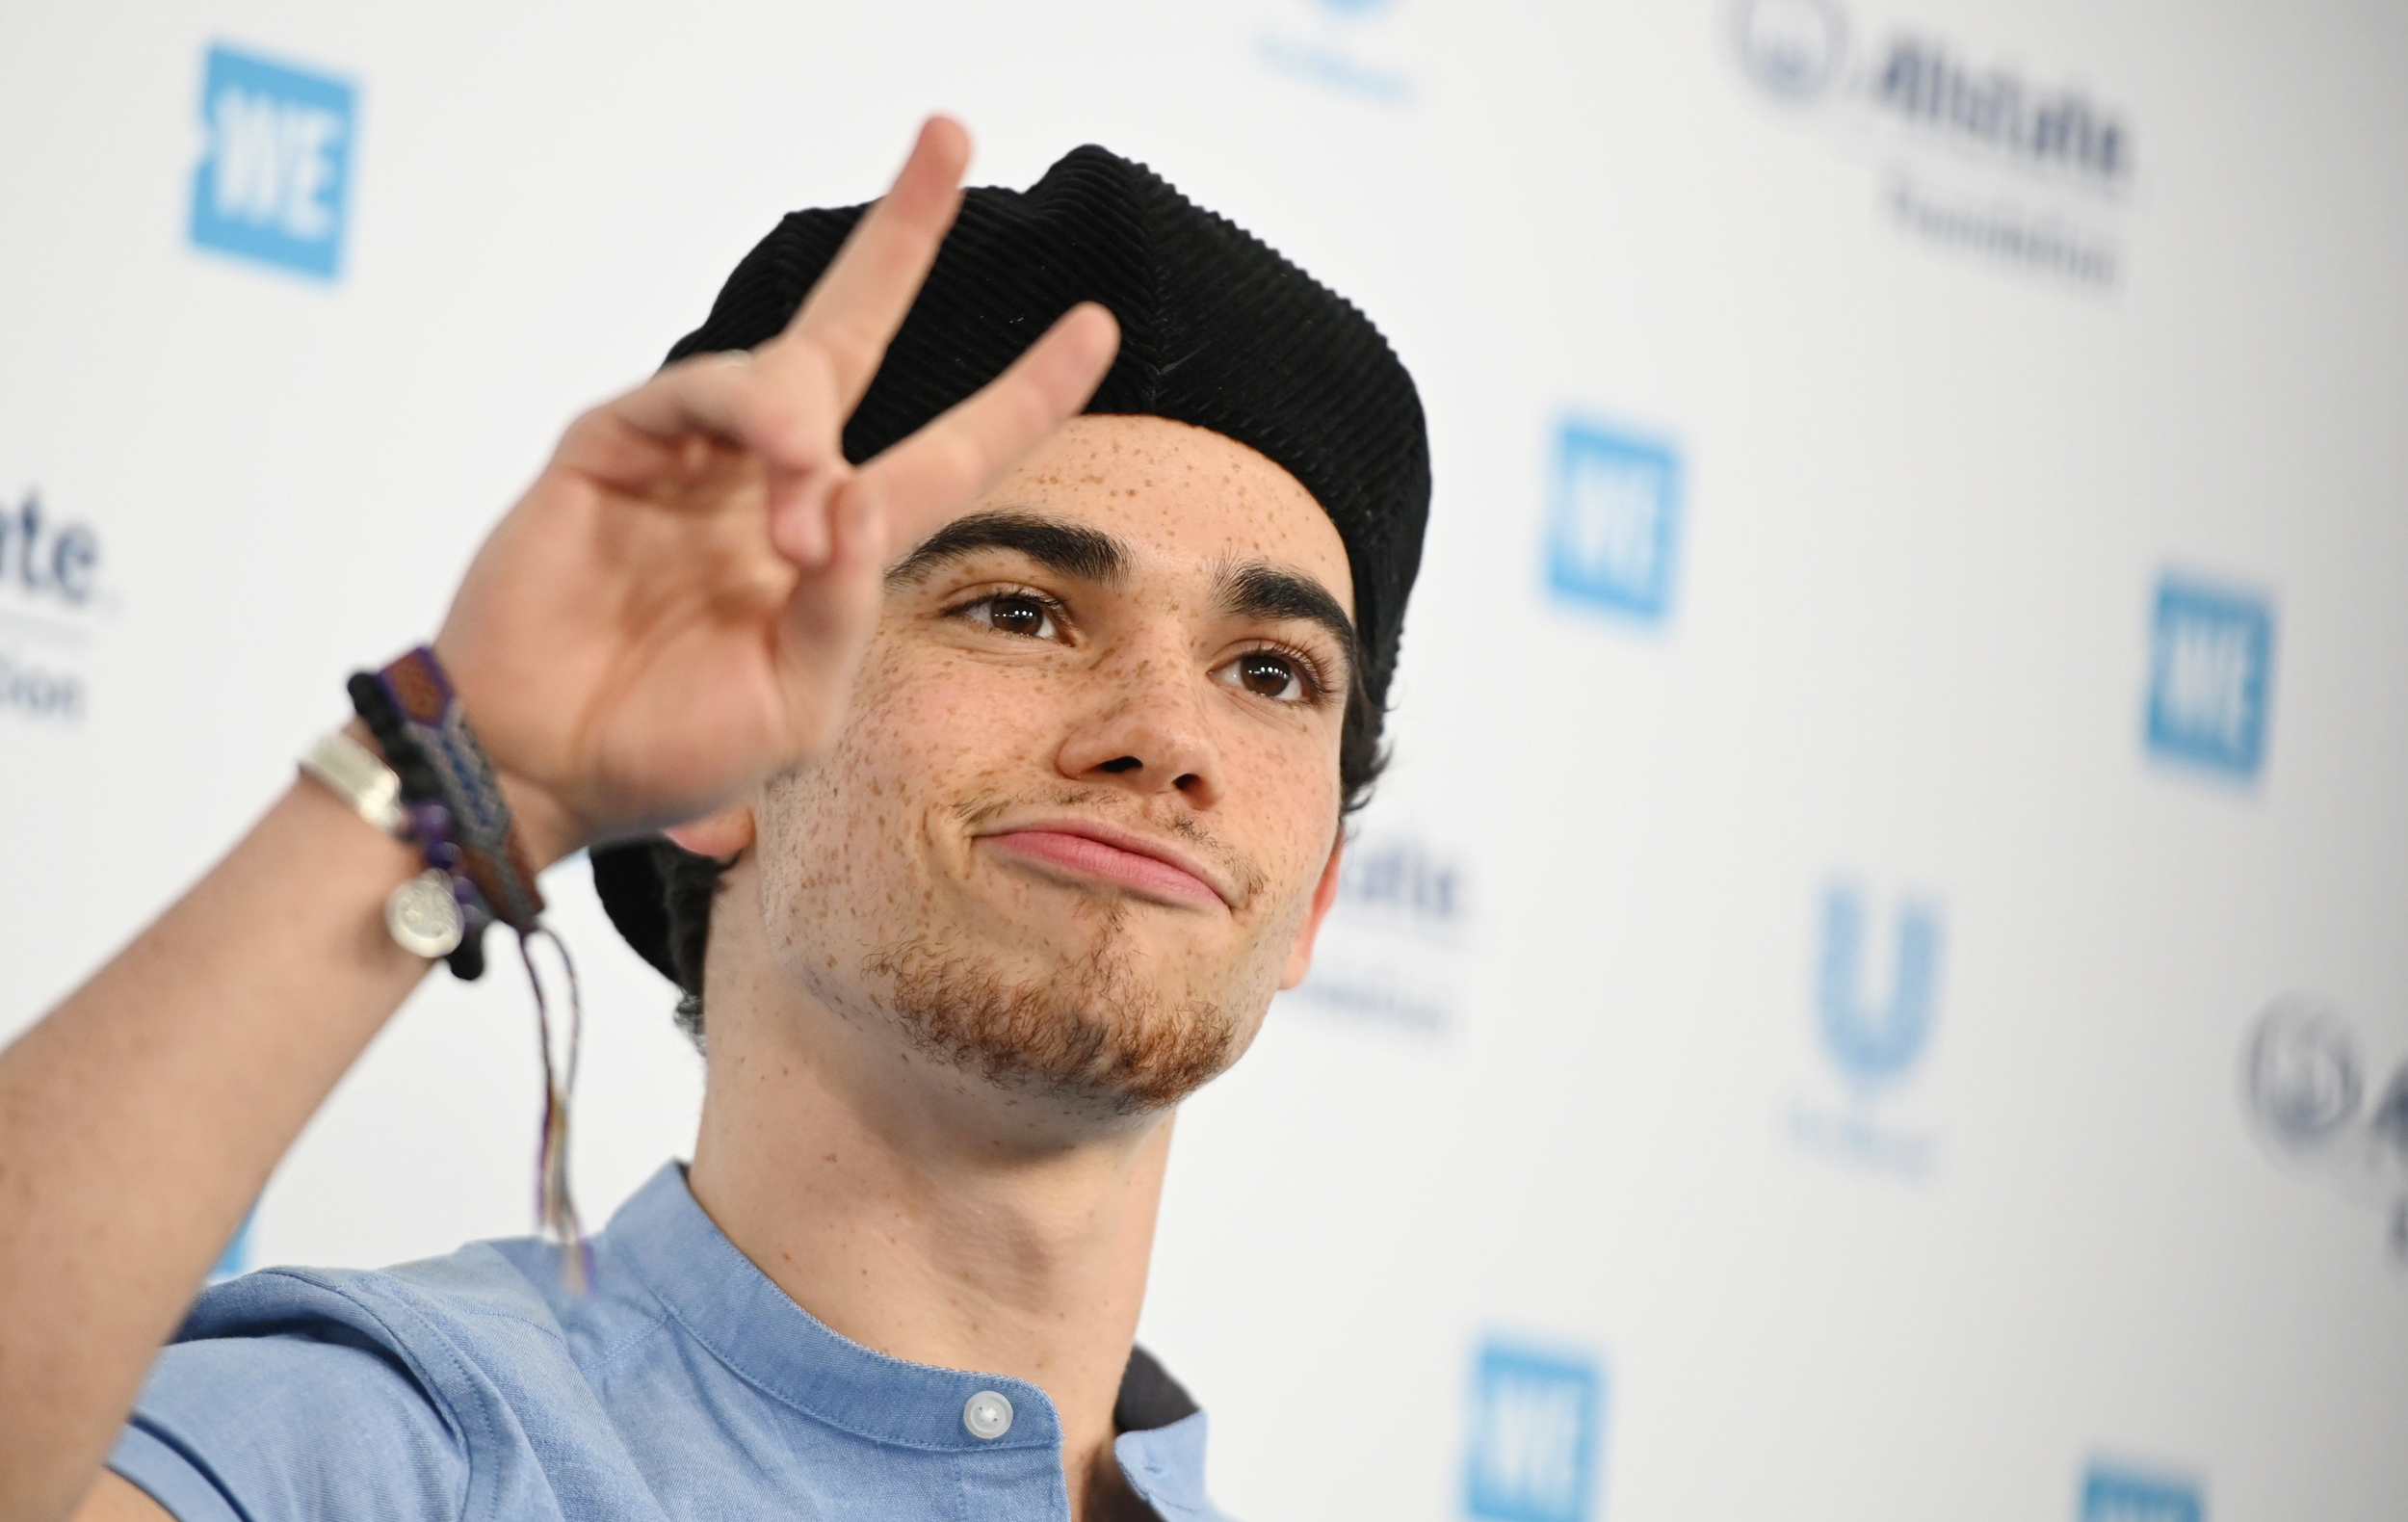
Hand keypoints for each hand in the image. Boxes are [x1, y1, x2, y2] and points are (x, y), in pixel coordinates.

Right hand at [430, 118, 1119, 865]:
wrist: (543, 770)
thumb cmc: (672, 746)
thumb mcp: (800, 704)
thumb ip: (846, 608)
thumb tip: (861, 498)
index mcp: (835, 543)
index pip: (949, 452)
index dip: (1021, 392)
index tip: (1095, 326)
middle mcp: (772, 481)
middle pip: (854, 331)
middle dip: (903, 234)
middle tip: (951, 133)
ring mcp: (692, 458)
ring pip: (782, 375)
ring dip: (806, 433)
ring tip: (802, 519)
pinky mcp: (612, 448)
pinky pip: (692, 398)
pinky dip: (747, 421)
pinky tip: (777, 471)